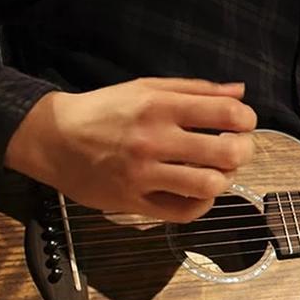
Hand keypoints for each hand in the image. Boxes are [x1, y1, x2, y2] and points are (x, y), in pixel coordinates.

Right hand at [4, 78, 256, 221]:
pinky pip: (183, 212)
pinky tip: (198, 192)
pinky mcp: (134, 202)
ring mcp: (144, 174)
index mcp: (160, 106)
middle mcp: (154, 140)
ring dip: (223, 179)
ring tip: (216, 172)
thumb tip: (240, 92)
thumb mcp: (147, 87)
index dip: (246, 119)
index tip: (243, 123)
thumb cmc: (104, 110)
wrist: (52, 139)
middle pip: (226, 152)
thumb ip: (196, 89)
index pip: (226, 113)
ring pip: (208, 185)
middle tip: (236, 150)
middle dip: (242, 151)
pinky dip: (201, 204)